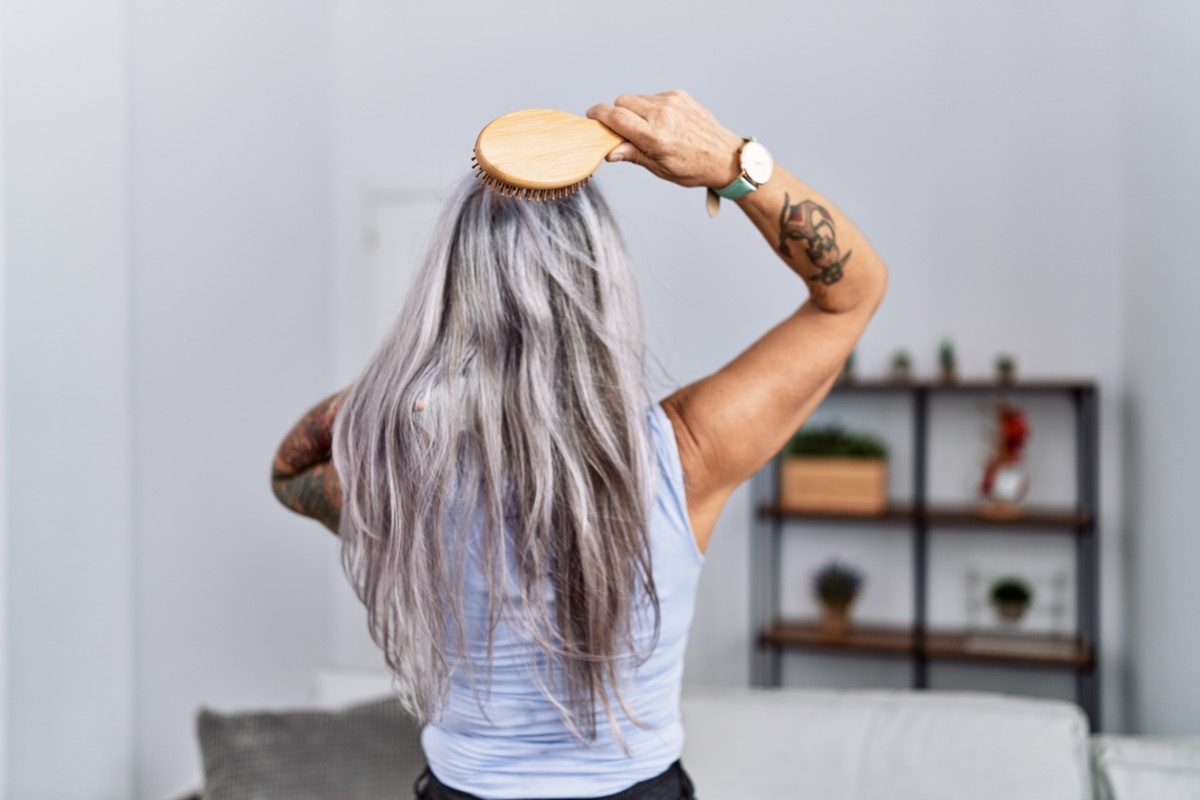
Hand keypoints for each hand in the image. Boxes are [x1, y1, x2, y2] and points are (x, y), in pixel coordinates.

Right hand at [586, 90, 744, 188]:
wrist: (724, 156)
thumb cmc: (693, 167)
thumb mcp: (660, 169)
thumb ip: (633, 155)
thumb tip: (609, 151)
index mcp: (655, 136)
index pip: (616, 116)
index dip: (599, 114)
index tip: (591, 116)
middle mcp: (662, 114)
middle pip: (622, 101)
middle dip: (617, 113)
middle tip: (623, 130)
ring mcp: (672, 101)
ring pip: (637, 98)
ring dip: (634, 111)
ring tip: (648, 129)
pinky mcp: (679, 95)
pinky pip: (653, 97)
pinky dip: (650, 108)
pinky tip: (663, 123)